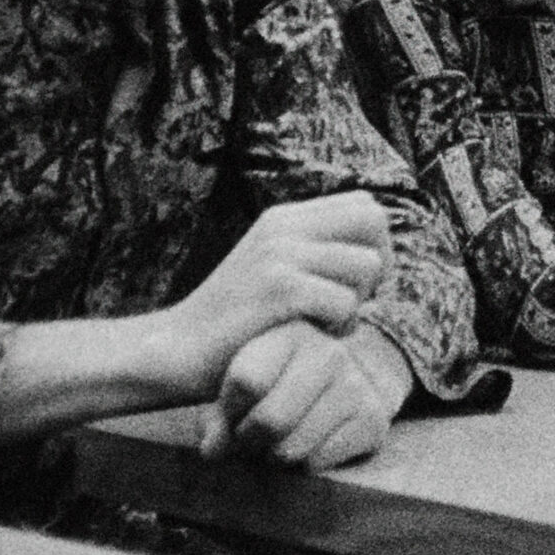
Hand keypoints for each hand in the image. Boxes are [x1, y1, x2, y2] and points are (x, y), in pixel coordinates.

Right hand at [141, 192, 392, 401]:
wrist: (176, 349)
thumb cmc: (232, 322)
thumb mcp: (270, 269)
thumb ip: (310, 253)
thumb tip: (373, 255)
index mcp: (283, 218)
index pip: (364, 205)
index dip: (376, 244)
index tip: (356, 283)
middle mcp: (283, 226)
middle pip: (374, 222)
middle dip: (378, 267)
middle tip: (351, 302)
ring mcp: (280, 253)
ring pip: (368, 265)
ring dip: (358, 303)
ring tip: (326, 323)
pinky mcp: (279, 288)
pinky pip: (346, 303)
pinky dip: (339, 328)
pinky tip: (312, 337)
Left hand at [198, 323, 410, 468]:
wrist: (357, 374)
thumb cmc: (286, 378)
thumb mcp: (250, 377)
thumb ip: (220, 412)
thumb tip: (211, 449)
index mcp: (291, 333)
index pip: (246, 382)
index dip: (229, 410)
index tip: (232, 413)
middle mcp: (329, 353)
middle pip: (270, 420)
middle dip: (249, 441)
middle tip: (251, 438)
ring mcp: (355, 385)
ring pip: (291, 448)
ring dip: (275, 456)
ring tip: (279, 441)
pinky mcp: (373, 419)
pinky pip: (317, 462)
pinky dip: (304, 464)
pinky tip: (309, 444)